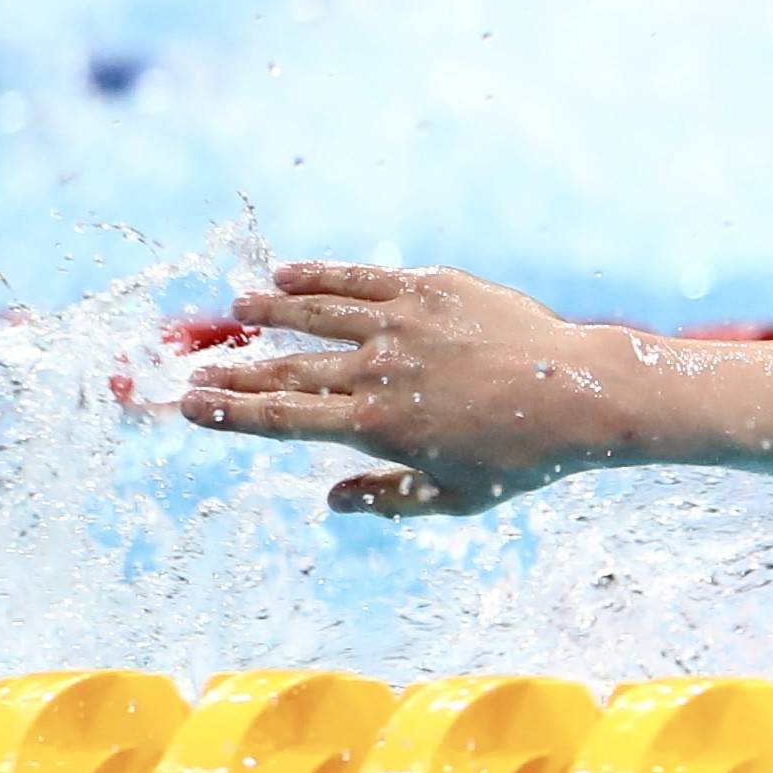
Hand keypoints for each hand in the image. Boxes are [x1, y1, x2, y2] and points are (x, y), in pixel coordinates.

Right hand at [180, 263, 640, 516]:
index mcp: (377, 426)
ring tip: (238, 305)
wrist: (584, 393)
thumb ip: (387, 498)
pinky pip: (362, 278)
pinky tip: (289, 274)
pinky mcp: (432, 288)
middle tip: (195, 364)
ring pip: (316, 312)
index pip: (282, 419)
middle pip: (288, 367)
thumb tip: (330, 499)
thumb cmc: (523, 457)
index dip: (230, 411)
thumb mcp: (454, 497)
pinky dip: (319, 275)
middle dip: (235, 367)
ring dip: (270, 308)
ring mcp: (404, 323)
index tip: (188, 404)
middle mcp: (380, 371)